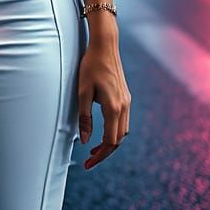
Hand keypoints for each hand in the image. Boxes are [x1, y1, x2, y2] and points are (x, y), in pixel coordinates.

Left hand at [77, 39, 130, 170]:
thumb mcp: (82, 92)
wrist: (105, 45)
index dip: (100, 156)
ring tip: (94, 149)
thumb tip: (85, 141)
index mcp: (114, 108)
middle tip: (89, 161)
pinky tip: (102, 131)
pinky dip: (114, 131)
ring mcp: (127, 101)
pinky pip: (123, 121)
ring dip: (110, 143)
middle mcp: (124, 107)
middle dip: (104, 153)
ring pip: (123, 132)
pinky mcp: (125, 96)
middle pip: (118, 140)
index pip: (110, 142)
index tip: (88, 164)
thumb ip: (84, 118)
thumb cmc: (91, 66)